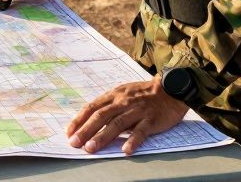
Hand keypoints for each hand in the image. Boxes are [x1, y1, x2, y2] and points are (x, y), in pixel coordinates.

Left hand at [66, 78, 188, 154]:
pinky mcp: (152, 119)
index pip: (93, 107)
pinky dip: (133, 140)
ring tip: (91, 148)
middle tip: (74, 143)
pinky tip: (125, 150)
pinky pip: (141, 131)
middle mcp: (124, 102)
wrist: (171, 90)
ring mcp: (138, 110)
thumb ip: (109, 105)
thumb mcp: (123, 93)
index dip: (79, 120)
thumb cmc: (144, 94)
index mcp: (115, 95)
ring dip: (102, 137)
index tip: (69, 132)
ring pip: (117, 124)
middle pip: (101, 116)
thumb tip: (91, 120)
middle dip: (86, 130)